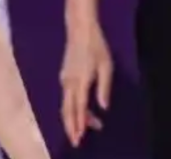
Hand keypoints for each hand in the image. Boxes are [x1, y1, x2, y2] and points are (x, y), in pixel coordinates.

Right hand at [59, 21, 111, 146]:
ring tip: (84, 129)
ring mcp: (65, 79)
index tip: (80, 138)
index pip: (78, 108)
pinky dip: (71, 108)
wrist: (80, 29)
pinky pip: (66, 97)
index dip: (79, 124)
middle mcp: (69, 83)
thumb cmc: (96, 46)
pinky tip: (79, 111)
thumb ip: (104, 88)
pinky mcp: (64, 75)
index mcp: (80, 81)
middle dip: (71, 127)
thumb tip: (103, 107)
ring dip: (72, 118)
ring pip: (65, 104)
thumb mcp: (106, 66)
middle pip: (67, 110)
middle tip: (77, 141)